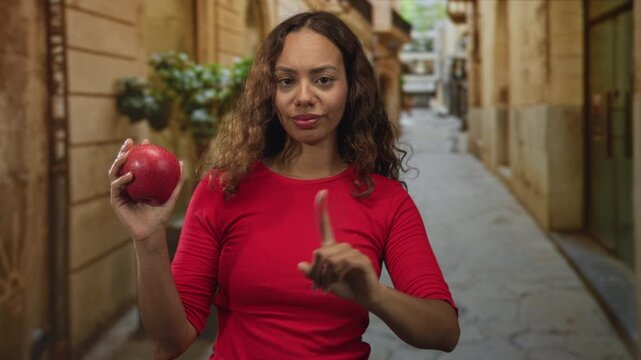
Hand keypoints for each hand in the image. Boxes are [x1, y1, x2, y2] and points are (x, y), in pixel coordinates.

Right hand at [109, 138, 184, 243]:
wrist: (152, 232)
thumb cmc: (161, 215)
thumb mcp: (172, 196)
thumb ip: (177, 181)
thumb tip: (182, 162)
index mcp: (138, 182)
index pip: (137, 163)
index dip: (140, 150)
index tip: (146, 141)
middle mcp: (127, 185)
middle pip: (122, 164)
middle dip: (124, 150)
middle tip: (130, 142)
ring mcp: (120, 192)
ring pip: (114, 172)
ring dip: (118, 162)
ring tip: (126, 155)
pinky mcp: (115, 200)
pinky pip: (117, 187)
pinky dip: (122, 180)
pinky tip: (130, 175)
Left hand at [298, 190, 382, 308]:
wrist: (365, 297)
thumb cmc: (345, 286)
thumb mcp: (323, 281)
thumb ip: (312, 274)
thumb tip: (300, 265)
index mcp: (332, 248)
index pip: (325, 225)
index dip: (322, 209)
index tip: (322, 191)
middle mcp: (343, 247)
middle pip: (320, 252)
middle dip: (317, 271)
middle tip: (320, 286)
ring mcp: (354, 252)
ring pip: (330, 258)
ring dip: (327, 275)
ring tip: (329, 285)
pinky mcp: (361, 260)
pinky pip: (343, 263)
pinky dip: (336, 275)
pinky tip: (339, 280)